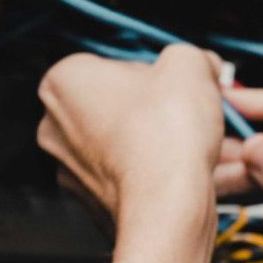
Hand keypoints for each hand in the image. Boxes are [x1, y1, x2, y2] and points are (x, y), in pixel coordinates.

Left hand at [36, 46, 226, 262]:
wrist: (167, 207)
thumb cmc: (165, 137)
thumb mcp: (189, 65)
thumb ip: (190, 55)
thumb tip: (199, 63)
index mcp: (65, 79)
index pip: (118, 63)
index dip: (161, 74)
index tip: (184, 85)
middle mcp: (56, 125)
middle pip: (123, 106)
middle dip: (163, 111)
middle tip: (196, 114)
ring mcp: (71, 168)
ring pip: (130, 145)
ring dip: (167, 144)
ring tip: (206, 148)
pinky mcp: (93, 202)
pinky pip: (134, 177)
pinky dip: (162, 174)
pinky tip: (193, 174)